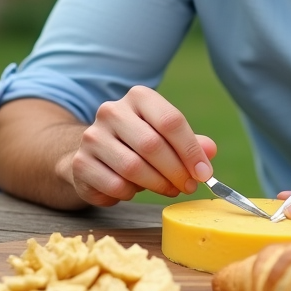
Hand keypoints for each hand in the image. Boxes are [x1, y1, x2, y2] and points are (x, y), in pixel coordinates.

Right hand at [70, 85, 216, 205]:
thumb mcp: (166, 138)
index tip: (204, 174)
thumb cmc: (138, 144)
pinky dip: (131, 193)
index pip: (170, 121)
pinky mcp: (81, 162)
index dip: (191, 151)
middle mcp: (112, 111)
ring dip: (157, 184)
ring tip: (168, 189)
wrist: (94, 154)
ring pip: (133, 167)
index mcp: (139, 97)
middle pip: (152, 145)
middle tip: (188, 186)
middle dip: (176, 171)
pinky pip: (115, 185)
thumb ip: (190, 142)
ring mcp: (93, 136)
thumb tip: (210, 150)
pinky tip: (135, 190)